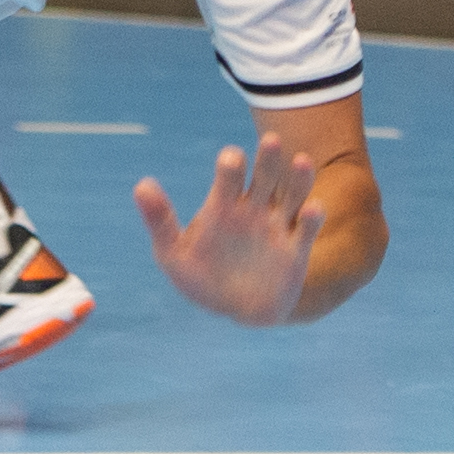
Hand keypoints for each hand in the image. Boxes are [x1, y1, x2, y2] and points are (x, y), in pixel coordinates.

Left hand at [133, 139, 323, 326]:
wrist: (235, 311)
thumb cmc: (201, 277)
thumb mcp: (174, 254)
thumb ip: (160, 221)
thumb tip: (141, 184)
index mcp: (224, 204)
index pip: (230, 173)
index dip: (231, 165)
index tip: (231, 161)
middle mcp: (254, 208)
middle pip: (265, 174)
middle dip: (268, 158)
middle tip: (270, 142)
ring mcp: (277, 227)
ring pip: (292, 193)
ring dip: (298, 177)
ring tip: (301, 161)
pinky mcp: (296, 250)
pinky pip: (307, 228)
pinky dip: (312, 217)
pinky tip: (312, 210)